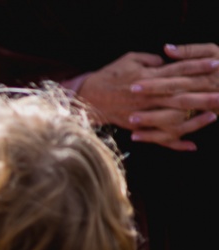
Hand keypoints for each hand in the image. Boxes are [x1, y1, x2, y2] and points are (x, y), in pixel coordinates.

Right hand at [79, 47, 218, 150]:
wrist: (87, 98)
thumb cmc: (109, 75)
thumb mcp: (129, 59)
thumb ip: (151, 60)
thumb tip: (167, 60)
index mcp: (148, 77)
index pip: (178, 70)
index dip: (198, 67)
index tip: (216, 64)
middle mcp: (149, 97)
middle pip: (181, 96)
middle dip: (204, 95)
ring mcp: (144, 113)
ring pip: (174, 118)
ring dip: (195, 118)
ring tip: (214, 115)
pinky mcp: (138, 127)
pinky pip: (159, 138)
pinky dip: (175, 143)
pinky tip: (192, 145)